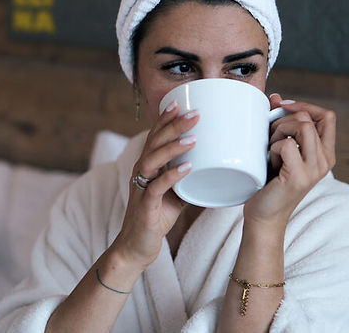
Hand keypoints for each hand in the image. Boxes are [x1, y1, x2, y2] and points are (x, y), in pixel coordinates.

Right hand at [111, 100, 198, 270]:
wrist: (137, 247)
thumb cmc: (156, 217)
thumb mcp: (174, 193)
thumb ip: (187, 178)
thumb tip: (212, 167)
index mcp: (146, 166)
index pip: (154, 136)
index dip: (165, 119)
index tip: (179, 102)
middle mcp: (140, 172)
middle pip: (154, 142)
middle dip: (174, 125)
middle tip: (195, 113)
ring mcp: (141, 187)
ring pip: (152, 159)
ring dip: (173, 147)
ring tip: (193, 137)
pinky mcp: (145, 205)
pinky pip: (157, 186)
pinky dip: (172, 175)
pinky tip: (187, 168)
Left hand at [242, 94, 336, 228]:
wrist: (263, 214)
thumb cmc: (269, 179)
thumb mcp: (279, 146)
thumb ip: (281, 122)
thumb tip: (275, 96)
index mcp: (325, 152)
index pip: (328, 116)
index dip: (304, 106)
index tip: (282, 108)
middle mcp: (326, 161)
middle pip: (309, 118)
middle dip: (283, 120)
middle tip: (270, 138)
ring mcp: (315, 170)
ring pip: (301, 126)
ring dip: (279, 132)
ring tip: (271, 150)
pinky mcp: (300, 177)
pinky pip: (286, 145)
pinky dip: (273, 148)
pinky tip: (270, 164)